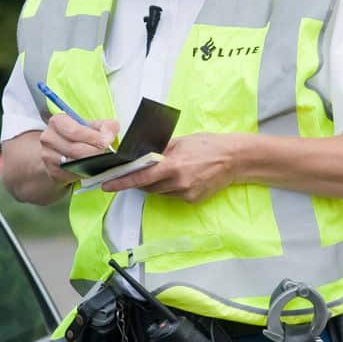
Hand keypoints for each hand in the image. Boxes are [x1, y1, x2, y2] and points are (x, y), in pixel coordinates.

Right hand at [38, 114, 118, 184]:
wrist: (61, 151)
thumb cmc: (78, 136)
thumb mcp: (92, 125)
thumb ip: (105, 126)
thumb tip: (110, 133)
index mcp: (57, 121)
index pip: (75, 131)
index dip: (93, 138)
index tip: (107, 142)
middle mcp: (49, 138)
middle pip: (75, 149)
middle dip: (95, 153)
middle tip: (107, 154)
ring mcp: (48, 156)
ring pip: (73, 163)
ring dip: (91, 164)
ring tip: (101, 160)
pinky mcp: (52, 172)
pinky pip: (71, 175)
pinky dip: (84, 173)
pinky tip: (91, 168)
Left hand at [100, 133, 238, 202]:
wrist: (235, 159)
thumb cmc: (208, 145)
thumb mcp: (181, 141)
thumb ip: (160, 150)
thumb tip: (141, 155)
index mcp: (173, 166)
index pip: (141, 177)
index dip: (122, 182)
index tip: (107, 185)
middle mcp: (178, 183)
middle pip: (148, 187)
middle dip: (140, 180)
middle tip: (137, 171)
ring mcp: (186, 194)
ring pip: (160, 192)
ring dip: (156, 184)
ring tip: (166, 170)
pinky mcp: (192, 200)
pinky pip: (173, 195)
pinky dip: (170, 187)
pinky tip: (181, 176)